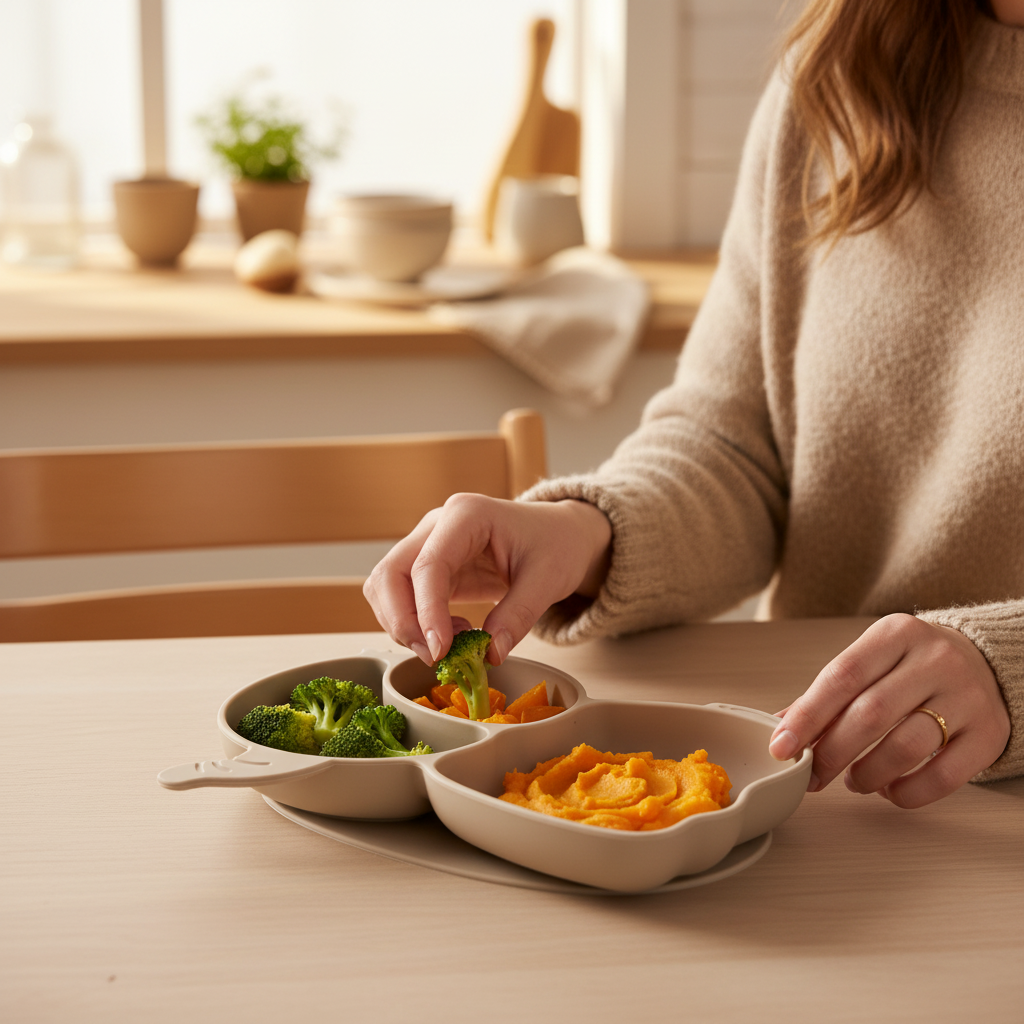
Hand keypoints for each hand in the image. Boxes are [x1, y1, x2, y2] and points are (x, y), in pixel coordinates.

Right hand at [363, 494, 611, 666]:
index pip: (428, 565)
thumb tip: (491, 654)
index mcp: (467, 514)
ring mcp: (428, 544)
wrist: (560, 535)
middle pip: (390, 574)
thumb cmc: (557, 545)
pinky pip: (401, 598)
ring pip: (385, 587)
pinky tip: (452, 634)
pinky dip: (415, 624)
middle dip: (403, 622)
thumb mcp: (549, 580)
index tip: (439, 650)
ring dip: (404, 625)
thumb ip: (519, 615)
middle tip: (436, 657)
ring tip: (450, 645)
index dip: (426, 611)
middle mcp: (437, 525)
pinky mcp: (429, 567)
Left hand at [768, 614, 1010, 807]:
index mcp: (896, 634)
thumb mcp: (870, 662)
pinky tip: (889, 790)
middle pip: (871, 714)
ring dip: (867, 774)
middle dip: (832, 752)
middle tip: (812, 775)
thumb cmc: (911, 665)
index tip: (781, 746)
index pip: (842, 676)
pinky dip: (907, 792)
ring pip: (906, 747)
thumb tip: (779, 729)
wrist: (985, 663)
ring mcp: (967, 696)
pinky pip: (943, 777)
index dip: (807, 715)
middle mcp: (935, 660)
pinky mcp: (989, 734)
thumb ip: (826, 694)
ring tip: (852, 782)